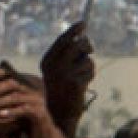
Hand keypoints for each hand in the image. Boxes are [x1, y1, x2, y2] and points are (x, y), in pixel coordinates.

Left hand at [0, 67, 71, 137]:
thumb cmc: (26, 124)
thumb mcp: (14, 109)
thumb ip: (3, 99)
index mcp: (27, 87)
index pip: (11, 75)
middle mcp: (33, 91)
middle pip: (12, 84)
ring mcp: (37, 101)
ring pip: (16, 97)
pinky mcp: (40, 113)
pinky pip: (24, 110)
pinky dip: (11, 111)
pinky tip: (0, 115)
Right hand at [39, 22, 94, 136]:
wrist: (59, 114)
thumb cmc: (61, 89)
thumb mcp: (59, 70)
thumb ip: (68, 55)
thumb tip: (84, 39)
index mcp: (47, 61)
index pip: (62, 40)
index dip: (74, 30)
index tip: (84, 23)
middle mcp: (54, 66)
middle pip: (77, 45)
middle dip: (87, 45)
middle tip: (90, 49)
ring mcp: (64, 74)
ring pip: (87, 59)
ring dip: (88, 66)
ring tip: (81, 76)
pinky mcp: (75, 82)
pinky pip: (90, 70)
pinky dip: (90, 76)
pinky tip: (83, 85)